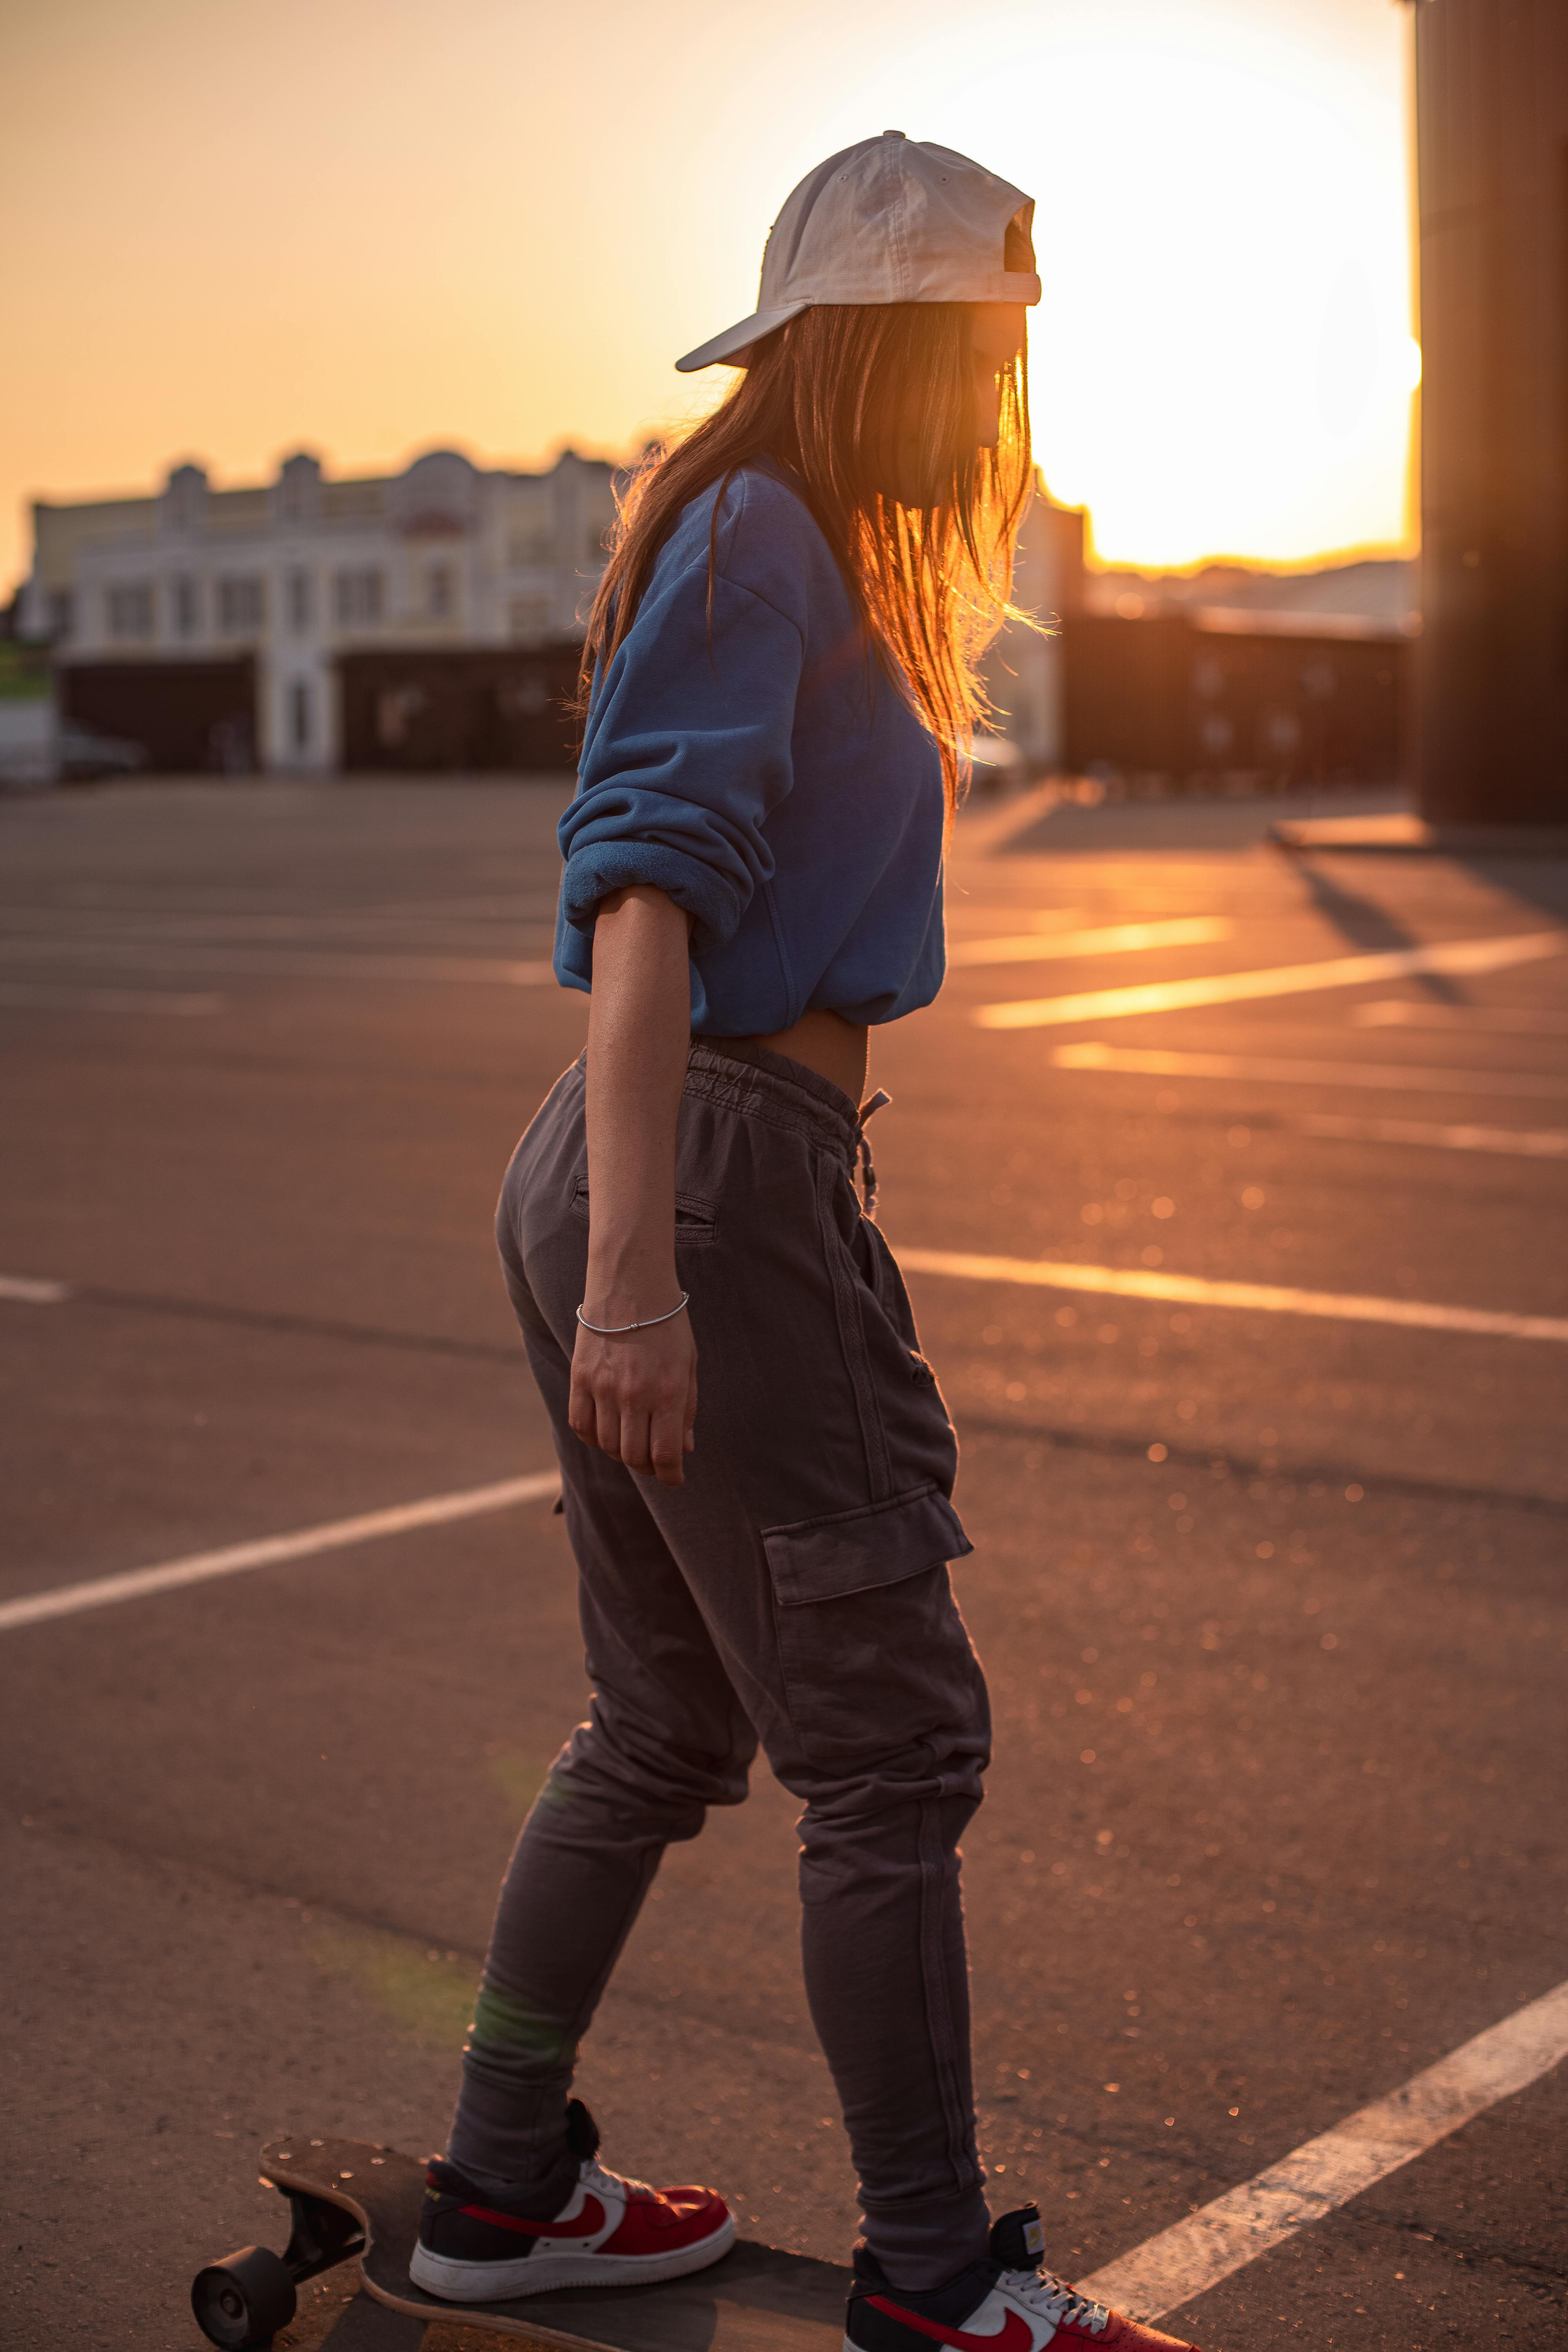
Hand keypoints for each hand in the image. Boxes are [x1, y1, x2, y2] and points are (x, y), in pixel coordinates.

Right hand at [568, 1304, 697, 1487]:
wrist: (630, 1283)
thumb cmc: (668, 1324)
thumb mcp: (688, 1365)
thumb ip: (687, 1409)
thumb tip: (684, 1449)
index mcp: (668, 1392)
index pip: (665, 1454)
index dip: (670, 1476)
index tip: (674, 1479)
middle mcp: (634, 1394)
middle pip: (634, 1456)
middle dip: (647, 1467)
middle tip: (654, 1462)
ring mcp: (603, 1387)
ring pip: (607, 1445)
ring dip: (621, 1453)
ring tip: (632, 1442)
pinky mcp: (580, 1377)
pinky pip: (581, 1424)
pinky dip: (594, 1436)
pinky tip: (606, 1430)